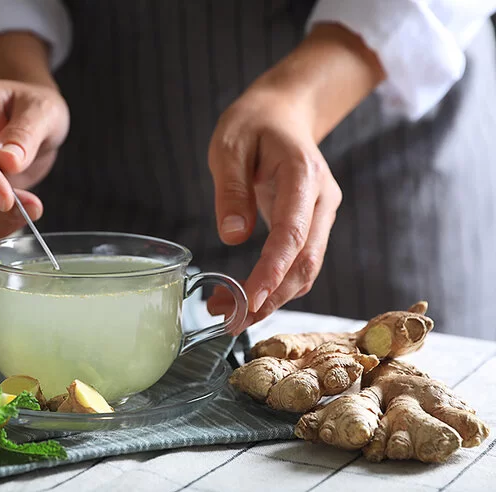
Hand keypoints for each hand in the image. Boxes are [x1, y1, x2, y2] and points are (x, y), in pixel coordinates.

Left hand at [206, 23, 384, 326]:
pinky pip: (299, 261)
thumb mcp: (228, 145)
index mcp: (303, 176)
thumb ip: (231, 188)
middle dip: (271, 297)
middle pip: (305, 261)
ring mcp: (322, 213)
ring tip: (230, 315)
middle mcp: (322, 200)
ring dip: (272, 297)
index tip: (250, 298)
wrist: (284, 112)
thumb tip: (232, 236)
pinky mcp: (313, 224)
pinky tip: (247, 296)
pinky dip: (276, 284)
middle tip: (231, 320)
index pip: (292, 233)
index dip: (273, 270)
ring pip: (306, 269)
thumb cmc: (253, 124)